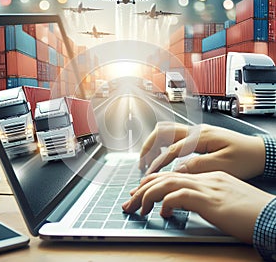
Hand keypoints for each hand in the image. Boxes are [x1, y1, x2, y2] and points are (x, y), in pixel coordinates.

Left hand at [122, 171, 274, 242]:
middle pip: (165, 177)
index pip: (173, 175)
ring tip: (137, 207)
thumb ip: (204, 196)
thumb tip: (184, 201)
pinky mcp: (210, 200)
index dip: (153, 183)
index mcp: (207, 176)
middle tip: (130, 201)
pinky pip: (179, 196)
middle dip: (143, 188)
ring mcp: (207, 187)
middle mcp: (205, 178)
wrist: (271, 215)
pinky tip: (163, 214)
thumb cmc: (250, 211)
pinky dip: (166, 203)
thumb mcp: (224, 200)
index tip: (140, 193)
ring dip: (148, 195)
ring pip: (167, 183)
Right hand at [140, 122, 265, 179]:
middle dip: (149, 146)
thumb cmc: (246, 157)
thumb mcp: (222, 165)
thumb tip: (177, 169)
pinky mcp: (198, 137)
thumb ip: (197, 166)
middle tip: (141, 162)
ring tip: (148, 159)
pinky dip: (163, 145)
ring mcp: (196, 132)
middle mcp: (196, 130)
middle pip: (163, 131)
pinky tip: (162, 155)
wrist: (260, 152)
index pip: (172, 148)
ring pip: (167, 131)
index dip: (159, 162)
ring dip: (154, 143)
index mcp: (201, 136)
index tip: (150, 173)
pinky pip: (174, 136)